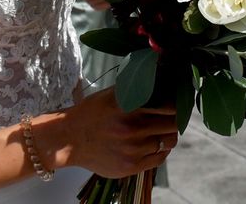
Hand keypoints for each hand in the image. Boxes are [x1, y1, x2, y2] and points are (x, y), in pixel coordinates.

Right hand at [61, 88, 177, 177]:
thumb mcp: (112, 93)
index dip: (176, 105)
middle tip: (173, 116)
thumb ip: (136, 88)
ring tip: (163, 130)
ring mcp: (132, 150)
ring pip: (168, 141)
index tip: (175, 103)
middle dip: (174, 119)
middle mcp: (132, 129)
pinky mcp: (131, 166)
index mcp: (129, 108)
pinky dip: (162, 149)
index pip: (168, 107)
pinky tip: (156, 143)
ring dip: (168, 134)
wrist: (69, 139)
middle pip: (172, 125)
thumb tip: (161, 78)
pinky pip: (159, 158)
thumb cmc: (91, 112)